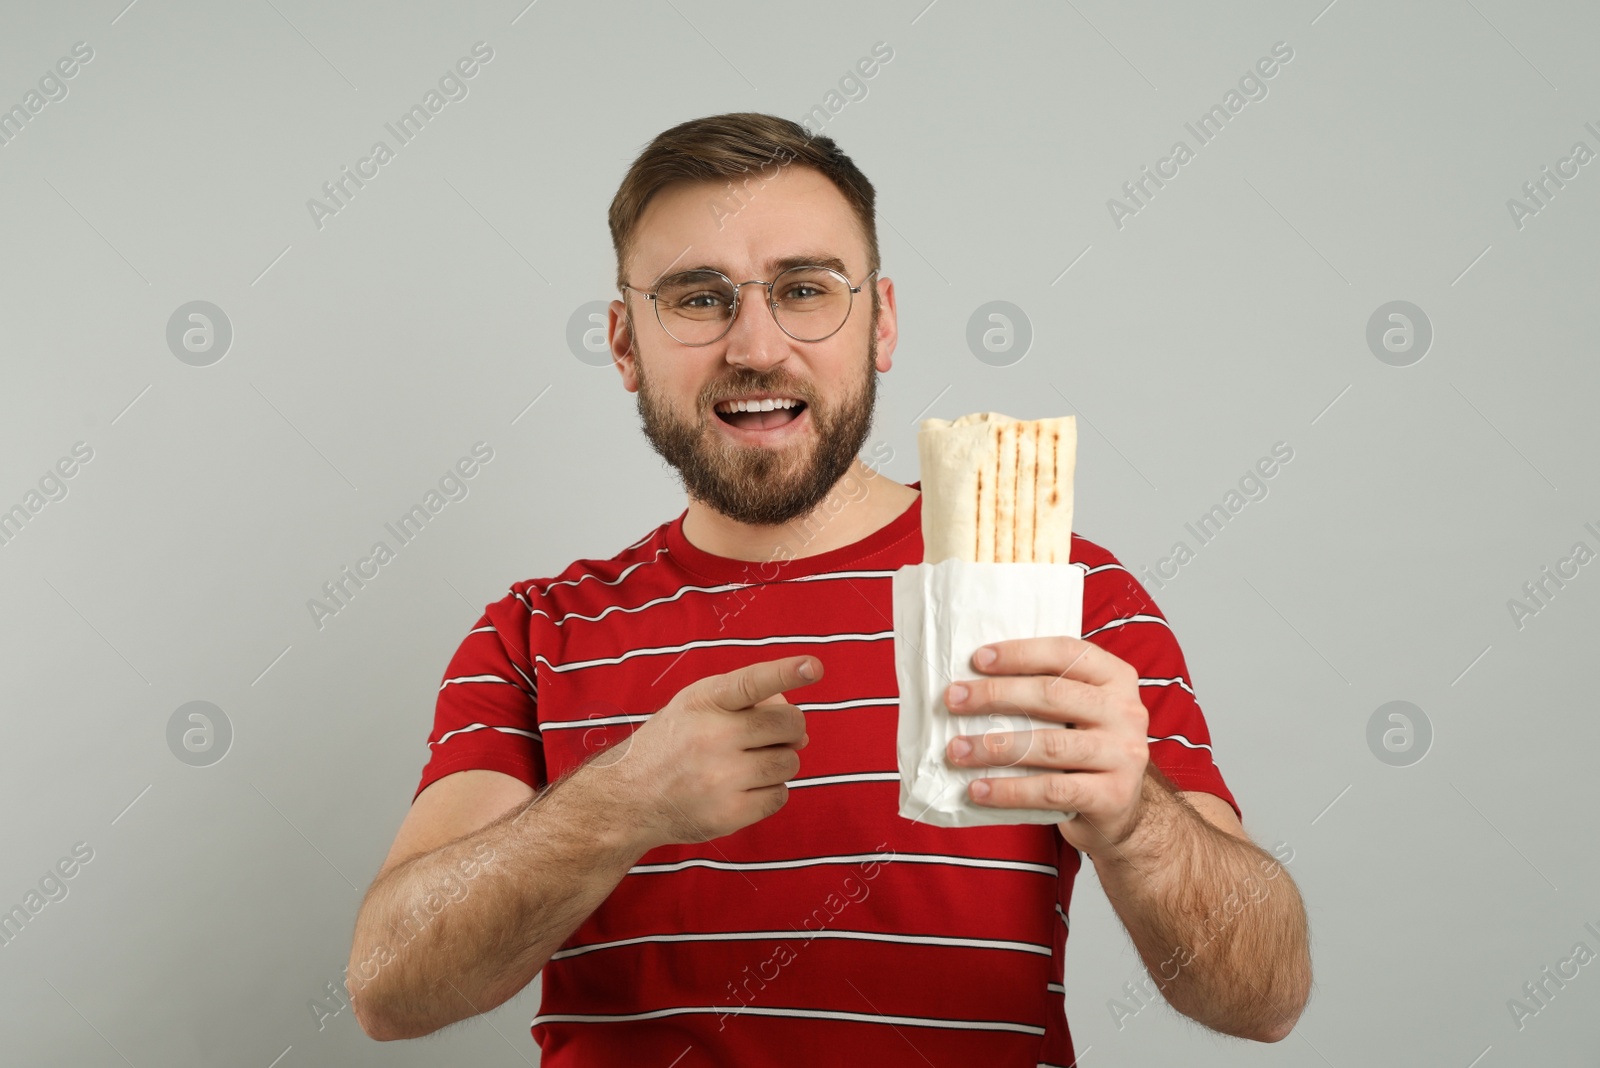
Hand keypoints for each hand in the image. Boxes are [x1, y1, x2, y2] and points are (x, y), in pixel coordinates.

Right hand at [608, 655, 819, 848]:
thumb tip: (802, 733)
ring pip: (789, 762)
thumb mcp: (695, 707)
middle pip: (787, 725)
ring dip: (780, 762)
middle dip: (789, 729)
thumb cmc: (673, 744)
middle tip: (772, 735)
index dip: (784, 672)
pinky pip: (780, 796)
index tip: (813, 666)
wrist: (628, 798)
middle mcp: (711, 737)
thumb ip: (748, 703)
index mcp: (703, 702)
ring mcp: (720, 778)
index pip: (750, 683)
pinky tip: (745, 788)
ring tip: (750, 764)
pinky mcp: (728, 814)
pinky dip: (772, 791)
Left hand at [942, 637, 1148, 856]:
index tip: (977, 659)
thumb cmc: (1084, 749)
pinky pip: (1051, 790)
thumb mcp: (1077, 711)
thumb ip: (1045, 690)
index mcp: (1116, 678)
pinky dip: (1009, 790)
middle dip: (995, 695)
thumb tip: (973, 681)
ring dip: (994, 747)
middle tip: (953, 700)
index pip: (1066, 653)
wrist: (1121, 810)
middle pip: (1052, 695)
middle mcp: (1126, 711)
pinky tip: (978, 789)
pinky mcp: (1113, 795)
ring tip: (957, 749)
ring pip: (1049, 745)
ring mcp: (1124, 754)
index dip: (1020, 653)